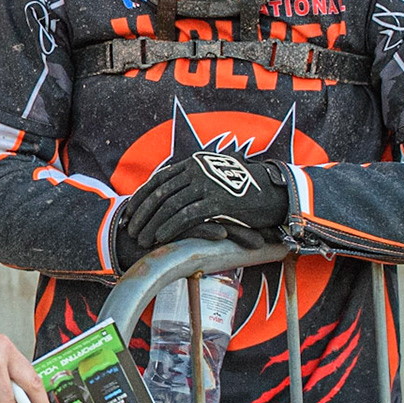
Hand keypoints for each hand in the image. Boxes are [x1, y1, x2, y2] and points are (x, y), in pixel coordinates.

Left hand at [122, 154, 287, 250]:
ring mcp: (207, 184)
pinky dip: (170, 227)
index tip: (128, 213)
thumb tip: (174, 193)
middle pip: (159, 193)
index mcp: (194, 164)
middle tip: (130, 230)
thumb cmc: (244, 190)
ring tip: (142, 239)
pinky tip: (161, 238)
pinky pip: (186, 215)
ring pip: (169, 205)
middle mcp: (197, 170)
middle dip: (142, 214)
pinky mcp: (217, 200)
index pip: (158, 180)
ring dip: (153, 224)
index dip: (141, 198)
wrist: (275, 191)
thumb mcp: (215, 179)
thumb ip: (195, 183)